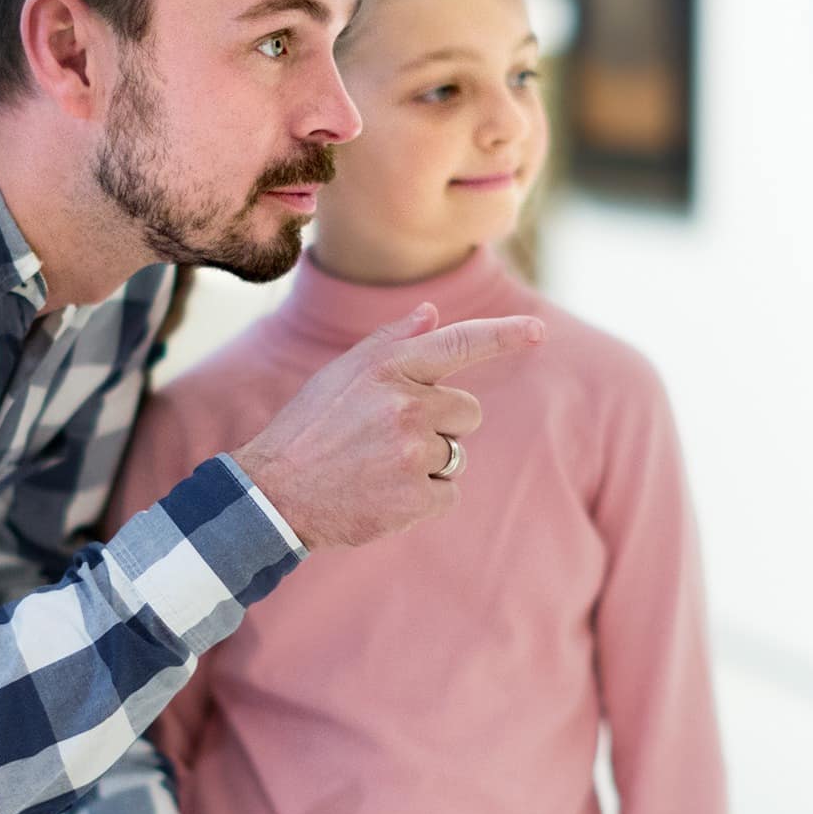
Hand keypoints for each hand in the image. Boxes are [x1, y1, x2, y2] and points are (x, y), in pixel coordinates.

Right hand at [230, 303, 545, 549]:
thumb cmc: (310, 429)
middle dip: (442, 426)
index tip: (538, 331)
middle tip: (388, 439)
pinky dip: (422, 499)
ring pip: (455, 455)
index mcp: (388, 368)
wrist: (274, 494)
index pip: (459, 343)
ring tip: (376, 468)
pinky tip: (382, 496)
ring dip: (427, 464)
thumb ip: (390, 343)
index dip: (504, 335)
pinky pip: (448, 493)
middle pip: (467, 412)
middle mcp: (405, 403)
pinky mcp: (416, 495)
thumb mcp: (341, 375)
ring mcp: (412, 451)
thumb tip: (432, 314)